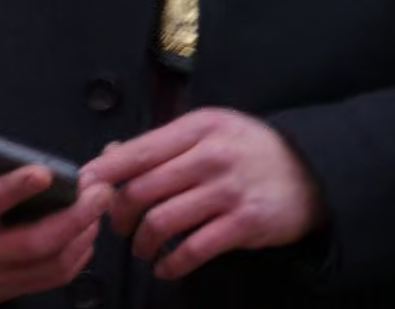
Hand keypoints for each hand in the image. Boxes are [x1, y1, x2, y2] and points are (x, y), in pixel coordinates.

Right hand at [0, 133, 112, 307]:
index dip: (16, 188)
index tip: (44, 172)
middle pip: (34, 241)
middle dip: (74, 216)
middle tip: (99, 191)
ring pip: (51, 263)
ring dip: (82, 235)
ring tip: (96, 208)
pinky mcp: (8, 290)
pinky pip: (53, 278)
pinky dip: (78, 257)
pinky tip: (85, 233)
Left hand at [81, 108, 324, 280]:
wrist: (310, 172)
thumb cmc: (249, 150)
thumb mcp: (208, 131)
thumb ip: (162, 144)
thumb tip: (110, 156)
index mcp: (196, 129)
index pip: (137, 151)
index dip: (103, 173)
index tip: (83, 189)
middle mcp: (209, 157)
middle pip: (142, 189)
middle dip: (119, 214)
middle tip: (116, 225)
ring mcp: (227, 192)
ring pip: (162, 221)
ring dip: (141, 241)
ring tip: (140, 247)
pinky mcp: (244, 224)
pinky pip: (194, 249)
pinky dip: (171, 263)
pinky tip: (165, 267)